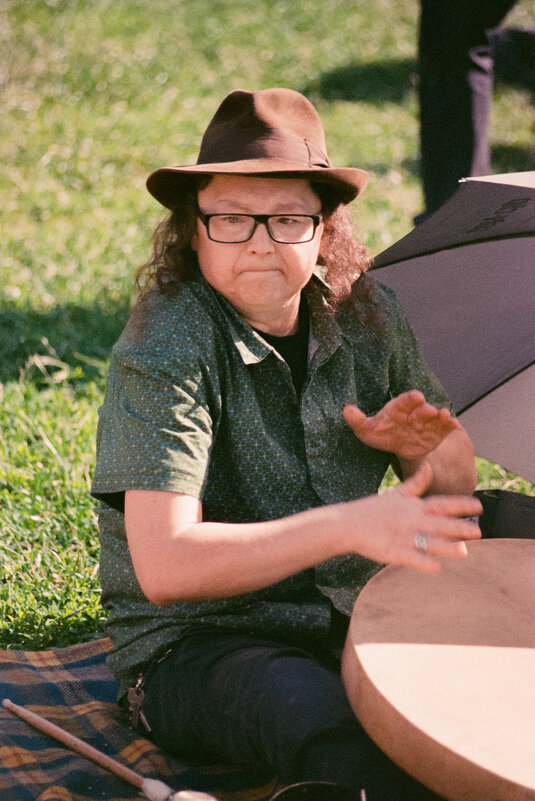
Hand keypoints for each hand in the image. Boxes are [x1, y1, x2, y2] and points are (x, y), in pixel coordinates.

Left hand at [343, 390, 459, 460]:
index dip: (410, 399)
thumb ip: (358, 421)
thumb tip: (346, 410)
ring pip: (436, 416)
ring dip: (441, 415)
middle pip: (422, 409)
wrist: (402, 448)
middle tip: (430, 410)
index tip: (416, 397)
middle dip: (426, 409)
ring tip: (444, 415)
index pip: (405, 401)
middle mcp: (416, 412)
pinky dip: (451, 425)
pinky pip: (446, 427)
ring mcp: (429, 422)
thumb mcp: (368, 430)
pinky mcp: (439, 432)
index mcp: (400, 408)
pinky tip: (454, 425)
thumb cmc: (383, 434)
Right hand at [344, 461, 481, 572]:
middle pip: (438, 523)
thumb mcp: (397, 494)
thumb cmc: (374, 509)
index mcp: (413, 506)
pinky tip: (436, 568)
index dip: (459, 504)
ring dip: (446, 546)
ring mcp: (402, 536)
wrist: (348, 523)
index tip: (478, 506)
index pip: (440, 504)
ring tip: (464, 551)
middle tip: (478, 531)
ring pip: (427, 541)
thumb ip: (416, 483)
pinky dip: (422, 562)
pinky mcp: (391, 551)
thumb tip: (428, 465)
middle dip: (458, 527)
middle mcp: (411, 520)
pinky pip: (410, 558)